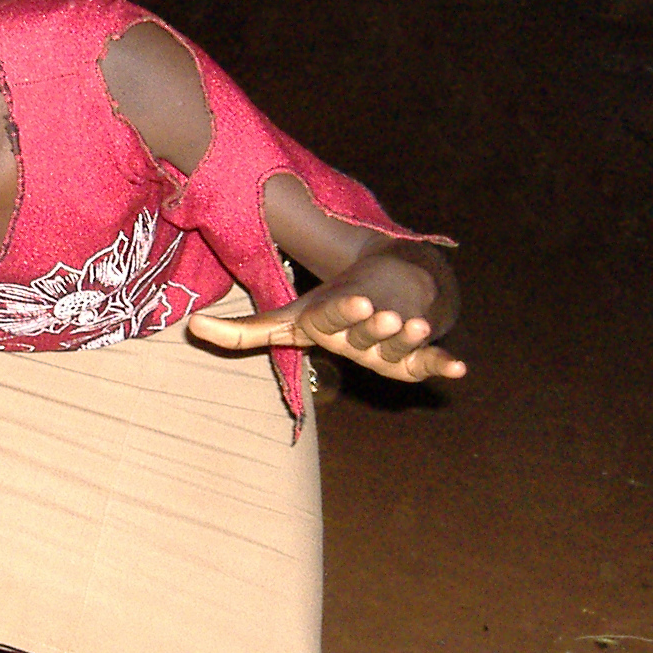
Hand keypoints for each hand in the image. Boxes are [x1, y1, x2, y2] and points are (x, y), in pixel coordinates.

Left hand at [188, 290, 465, 381]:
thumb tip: (191, 328)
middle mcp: (365, 324)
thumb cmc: (331, 310)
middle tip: (389, 316)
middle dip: (379, 324)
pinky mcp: (416, 352)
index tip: (357, 299)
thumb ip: (244, 333)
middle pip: (371, 329)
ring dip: (412, 338)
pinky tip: (460, 371)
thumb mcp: (288, 320)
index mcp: (333, 313)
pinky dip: (444, 364)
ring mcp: (393, 336)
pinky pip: (430, 360)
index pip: (338, 311)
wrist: (392, 281)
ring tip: (419, 331)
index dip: (347, 308)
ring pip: (401, 342)